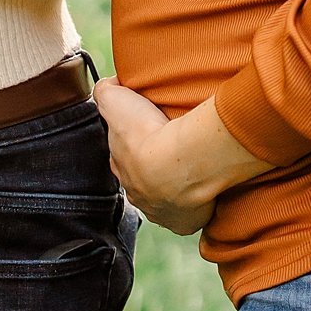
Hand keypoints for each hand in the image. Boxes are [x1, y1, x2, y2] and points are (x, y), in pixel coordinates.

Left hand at [95, 81, 272, 235]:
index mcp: (122, 168)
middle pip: (145, 179)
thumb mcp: (116, 100)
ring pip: (167, 198)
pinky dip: (197, 204)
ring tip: (192, 168)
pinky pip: (190, 215)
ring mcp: (160, 211)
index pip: (123, 156)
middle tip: (174, 149)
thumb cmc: (147, 133)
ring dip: (177, 186)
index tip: (150, 132)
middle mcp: (137, 193)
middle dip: (155, 167)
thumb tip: (106, 87)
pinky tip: (205, 189)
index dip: (134, 144)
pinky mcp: (185, 223)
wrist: (179, 164)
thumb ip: (106, 92)